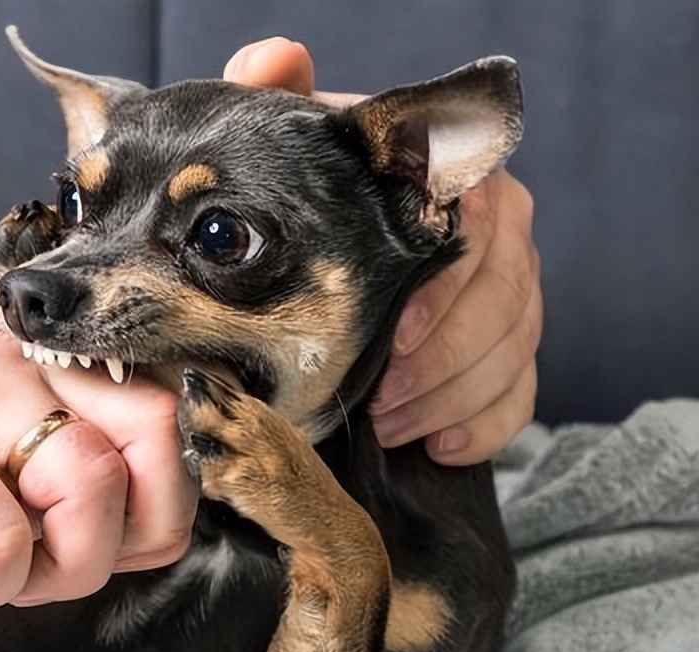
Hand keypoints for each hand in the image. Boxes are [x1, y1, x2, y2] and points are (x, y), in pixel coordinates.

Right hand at [0, 330, 194, 606]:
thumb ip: (70, 494)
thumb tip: (154, 536)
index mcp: (42, 370)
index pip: (168, 418)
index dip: (160, 500)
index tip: (109, 542)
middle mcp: (18, 368)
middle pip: (159, 435)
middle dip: (135, 529)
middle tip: (66, 559)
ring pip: (92, 486)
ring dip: (59, 565)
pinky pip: (3, 539)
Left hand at [224, 39, 541, 463]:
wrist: (325, 246)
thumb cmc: (315, 196)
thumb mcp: (296, 150)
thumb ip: (284, 100)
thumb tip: (277, 58)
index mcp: (458, 186)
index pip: (484, 231)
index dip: (446, 292)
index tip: (397, 338)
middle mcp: (501, 235)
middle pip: (508, 299)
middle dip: (445, 360)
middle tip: (384, 401)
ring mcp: (509, 295)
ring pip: (515, 351)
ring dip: (453, 399)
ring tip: (391, 427)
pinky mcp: (507, 351)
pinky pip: (520, 394)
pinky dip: (483, 426)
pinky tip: (435, 446)